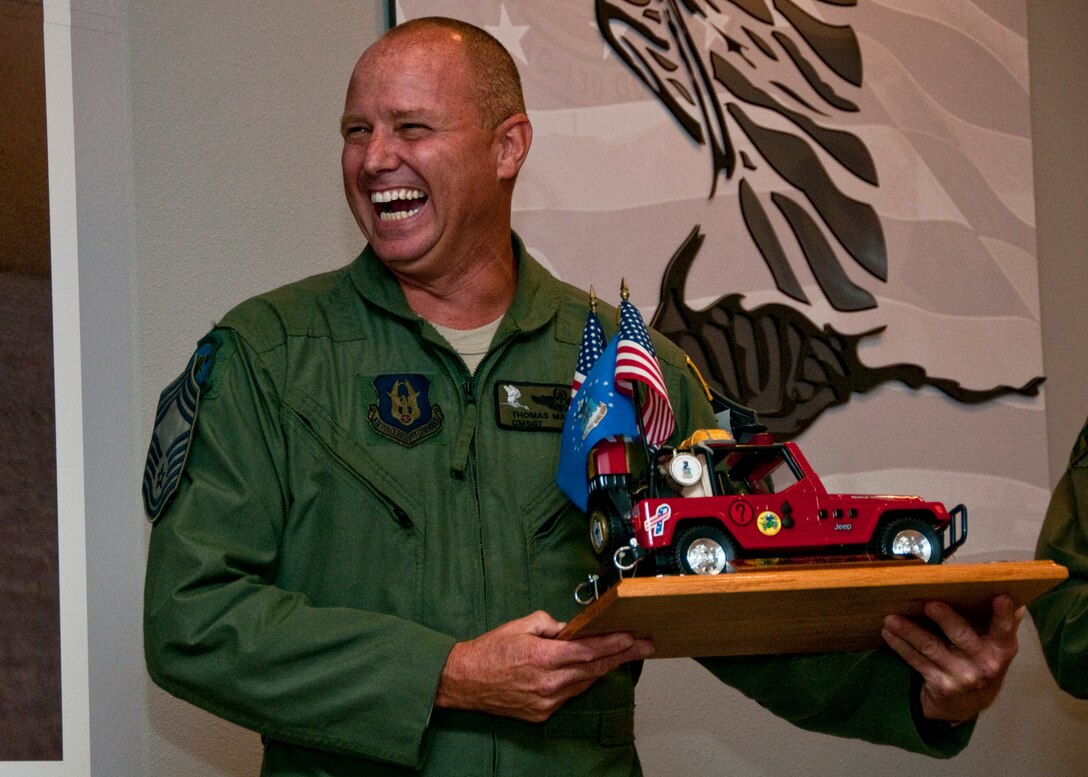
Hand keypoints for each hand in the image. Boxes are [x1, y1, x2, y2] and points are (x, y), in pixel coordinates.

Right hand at [434, 610, 653, 721]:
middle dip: (622, 655)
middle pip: (594, 669)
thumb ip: (552, 624)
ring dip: (605, 668)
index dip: (613, 643)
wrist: (464, 681)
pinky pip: (570, 695)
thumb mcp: (521, 625)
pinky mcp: (542, 714)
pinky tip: (594, 671)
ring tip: (625, 655)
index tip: (632, 636)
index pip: (588, 650)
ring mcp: (546, 702)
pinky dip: (582, 681)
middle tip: (645, 646)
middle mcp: (548, 683)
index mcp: (543, 658)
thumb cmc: (490, 651)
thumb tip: (573, 628)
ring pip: (585, 684)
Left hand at [882, 595, 1024, 723]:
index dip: (1004, 614)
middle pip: (963, 637)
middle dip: (946, 619)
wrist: (969, 704)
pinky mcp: (941, 684)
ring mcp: (963, 676)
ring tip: (891, 618)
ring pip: (932, 648)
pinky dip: (900, 645)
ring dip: (909, 631)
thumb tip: (1003, 582)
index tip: (999, 597)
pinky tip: (889, 632)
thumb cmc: (981, 660)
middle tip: (929, 604)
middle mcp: (985, 664)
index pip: (1005, 628)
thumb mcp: (996, 643)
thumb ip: (1000, 617)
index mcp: (1002, 648)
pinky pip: (917, 661)